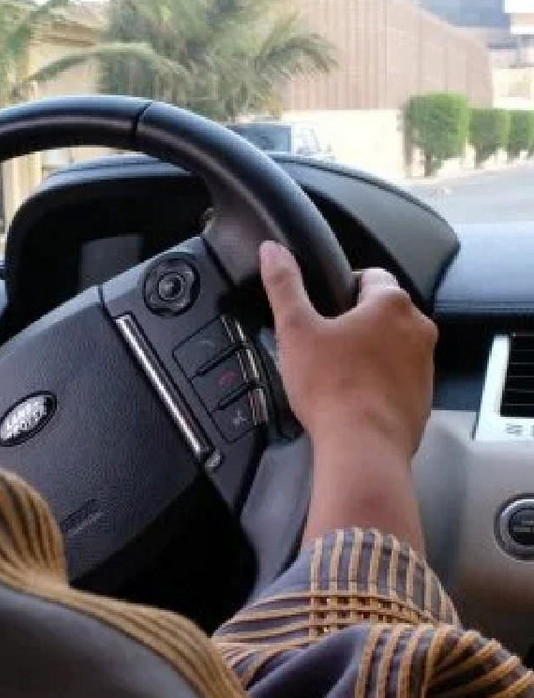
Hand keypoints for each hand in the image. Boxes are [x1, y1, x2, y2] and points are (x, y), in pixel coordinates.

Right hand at [259, 240, 436, 458]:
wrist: (362, 446)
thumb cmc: (332, 389)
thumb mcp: (295, 329)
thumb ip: (283, 285)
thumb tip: (272, 250)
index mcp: (390, 303)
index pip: (370, 275)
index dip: (341, 287)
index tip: (321, 309)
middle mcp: (418, 328)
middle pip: (382, 312)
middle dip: (355, 323)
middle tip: (323, 345)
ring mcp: (425, 363)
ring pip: (392, 345)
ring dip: (369, 352)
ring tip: (336, 375)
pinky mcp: (424, 395)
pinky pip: (399, 377)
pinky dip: (379, 382)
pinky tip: (352, 398)